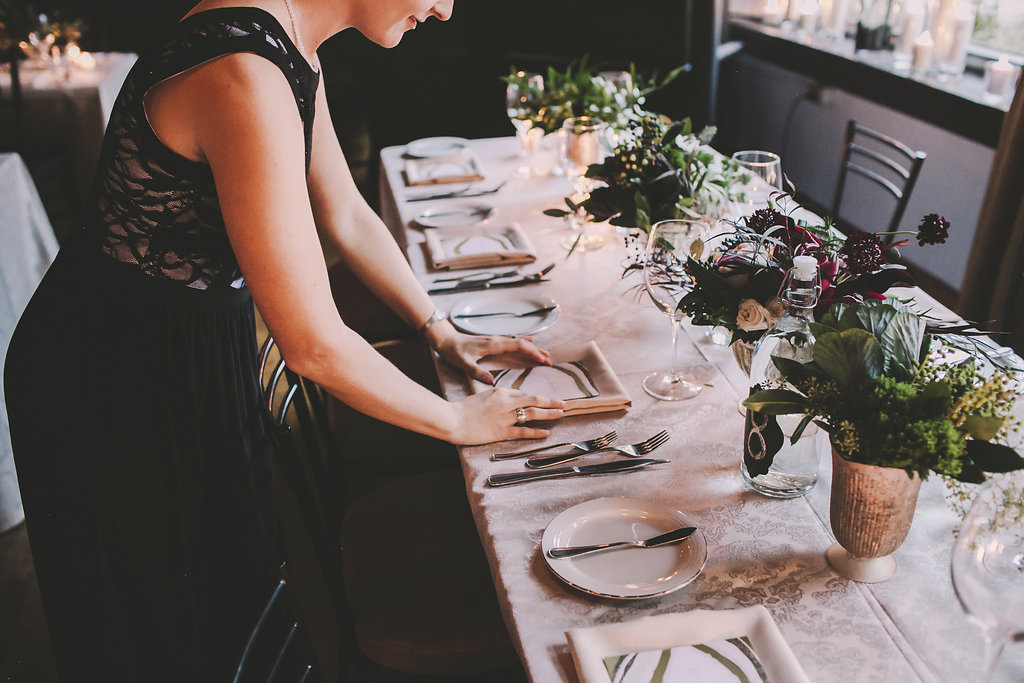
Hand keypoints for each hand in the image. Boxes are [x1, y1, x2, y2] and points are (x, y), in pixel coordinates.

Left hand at [427, 321, 551, 383]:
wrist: (445, 340)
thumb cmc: (453, 352)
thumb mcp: (463, 364)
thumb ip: (476, 371)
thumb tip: (491, 381)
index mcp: (494, 345)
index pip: (519, 346)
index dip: (533, 352)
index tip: (544, 360)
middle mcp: (498, 340)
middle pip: (523, 343)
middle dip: (538, 351)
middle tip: (550, 362)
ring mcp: (496, 339)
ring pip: (520, 341)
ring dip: (533, 347)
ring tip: (546, 355)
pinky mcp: (493, 340)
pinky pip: (514, 340)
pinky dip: (524, 342)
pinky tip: (530, 341)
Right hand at [449, 388, 564, 444]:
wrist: (452, 419)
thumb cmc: (462, 408)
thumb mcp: (482, 396)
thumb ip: (496, 399)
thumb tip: (507, 402)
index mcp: (500, 391)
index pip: (524, 393)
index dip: (537, 397)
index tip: (546, 399)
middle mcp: (506, 402)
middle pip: (534, 400)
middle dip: (550, 402)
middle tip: (564, 403)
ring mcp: (505, 417)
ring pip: (533, 413)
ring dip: (549, 413)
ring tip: (561, 414)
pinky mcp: (502, 431)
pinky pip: (524, 431)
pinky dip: (537, 432)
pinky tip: (547, 432)